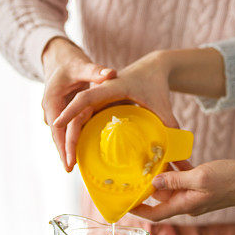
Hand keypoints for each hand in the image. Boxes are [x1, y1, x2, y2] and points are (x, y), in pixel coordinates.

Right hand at [41, 37, 115, 170]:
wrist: (59, 56)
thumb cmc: (70, 60)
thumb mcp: (82, 65)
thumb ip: (96, 71)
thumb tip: (112, 74)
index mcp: (52, 101)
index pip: (58, 129)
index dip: (63, 147)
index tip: (69, 163)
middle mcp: (52, 109)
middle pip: (59, 136)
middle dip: (65, 153)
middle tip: (72, 171)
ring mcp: (59, 111)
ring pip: (64, 134)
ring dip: (70, 148)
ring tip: (79, 166)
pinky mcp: (66, 111)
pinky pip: (71, 128)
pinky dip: (76, 138)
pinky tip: (85, 150)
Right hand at [53, 50, 176, 169]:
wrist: (152, 68)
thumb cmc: (155, 81)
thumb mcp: (161, 102)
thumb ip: (168, 122)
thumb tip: (177, 149)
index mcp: (110, 86)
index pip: (85, 98)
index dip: (70, 111)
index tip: (57, 124)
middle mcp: (99, 93)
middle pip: (76, 115)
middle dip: (68, 139)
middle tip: (68, 164)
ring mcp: (97, 100)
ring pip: (78, 121)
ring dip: (71, 141)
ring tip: (70, 166)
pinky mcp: (99, 106)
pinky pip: (86, 122)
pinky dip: (80, 137)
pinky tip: (80, 156)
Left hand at [131, 159, 234, 220]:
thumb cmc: (229, 180)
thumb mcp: (200, 177)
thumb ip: (176, 180)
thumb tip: (154, 182)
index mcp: (185, 205)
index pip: (155, 214)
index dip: (139, 210)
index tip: (124, 203)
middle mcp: (188, 203)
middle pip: (162, 197)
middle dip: (149, 185)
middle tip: (137, 168)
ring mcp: (195, 194)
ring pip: (172, 186)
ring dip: (163, 174)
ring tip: (153, 158)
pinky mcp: (202, 186)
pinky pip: (185, 179)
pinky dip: (178, 170)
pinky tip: (175, 156)